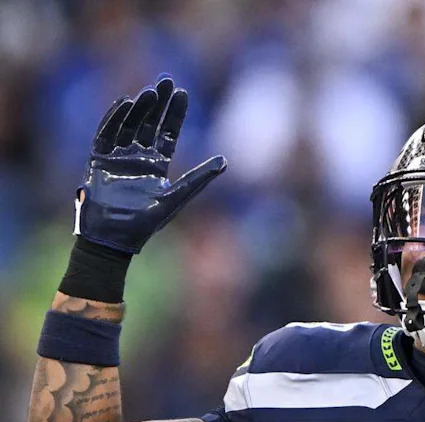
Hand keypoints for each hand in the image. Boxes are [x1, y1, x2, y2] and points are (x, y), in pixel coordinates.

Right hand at [74, 75, 226, 253]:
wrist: (116, 238)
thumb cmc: (146, 222)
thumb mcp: (177, 196)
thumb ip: (199, 178)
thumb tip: (225, 160)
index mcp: (157, 164)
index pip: (168, 132)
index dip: (175, 113)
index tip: (183, 92)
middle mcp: (138, 157)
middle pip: (149, 123)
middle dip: (158, 102)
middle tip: (166, 80)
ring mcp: (118, 158)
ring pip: (129, 125)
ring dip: (139, 108)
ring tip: (150, 91)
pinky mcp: (99, 162)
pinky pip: (105, 135)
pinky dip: (113, 119)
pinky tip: (124, 103)